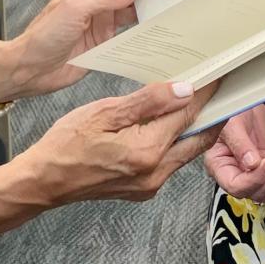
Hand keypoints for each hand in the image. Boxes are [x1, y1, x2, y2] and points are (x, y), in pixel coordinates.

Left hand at [0, 0, 173, 100]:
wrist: (32, 68)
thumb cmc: (43, 35)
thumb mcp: (75, 9)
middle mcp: (96, 1)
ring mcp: (101, 22)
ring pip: (133, 11)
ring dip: (151, 10)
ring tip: (173, 6)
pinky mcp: (105, 42)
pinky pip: (129, 34)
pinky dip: (144, 32)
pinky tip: (158, 31)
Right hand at [18, 81, 220, 204]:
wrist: (45, 181)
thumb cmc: (66, 144)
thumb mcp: (104, 113)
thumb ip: (147, 102)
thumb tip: (184, 90)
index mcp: (147, 151)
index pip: (188, 115)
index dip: (206, 92)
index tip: (217, 74)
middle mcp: (156, 173)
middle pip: (199, 138)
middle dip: (212, 113)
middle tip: (219, 89)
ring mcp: (151, 185)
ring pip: (187, 152)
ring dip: (195, 127)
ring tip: (196, 101)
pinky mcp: (144, 189)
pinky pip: (172, 162)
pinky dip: (177, 141)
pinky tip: (170, 124)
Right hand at [204, 105, 264, 202]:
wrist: (245, 100)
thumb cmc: (233, 109)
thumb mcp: (233, 124)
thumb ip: (240, 145)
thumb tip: (252, 164)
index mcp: (219, 165)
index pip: (235, 186)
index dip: (253, 180)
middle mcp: (234, 172)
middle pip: (253, 192)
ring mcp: (251, 172)